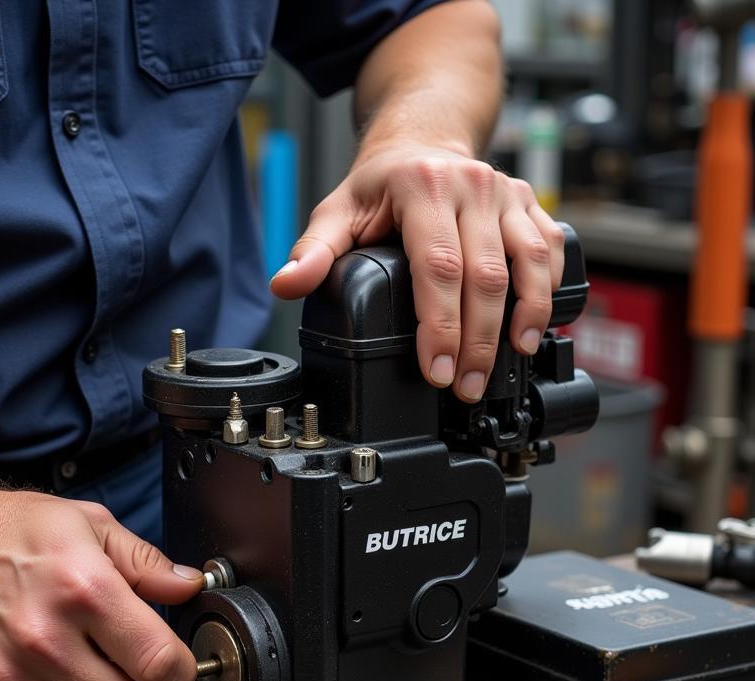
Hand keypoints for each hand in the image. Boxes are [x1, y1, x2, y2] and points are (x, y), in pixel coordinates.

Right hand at [0, 484, 202, 680]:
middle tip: (140, 678)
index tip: (176, 666)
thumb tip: (189, 588)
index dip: (181, 672)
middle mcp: (45, 639)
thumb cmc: (10, 531)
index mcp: (84, 589)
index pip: (159, 664)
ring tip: (94, 678)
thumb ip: (145, 562)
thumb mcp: (88, 524)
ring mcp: (8, 676)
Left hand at [269, 143, 564, 402]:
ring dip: (524, 319)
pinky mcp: (529, 203)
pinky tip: (537, 325)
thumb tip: (285, 285)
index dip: (441, 325)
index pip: (438, 268)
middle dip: (479, 340)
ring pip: (528, 262)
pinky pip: (550, 249)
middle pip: (485, 276)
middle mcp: (472, 186)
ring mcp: (506, 193)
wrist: (423, 138)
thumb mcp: (337, 212)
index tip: (437, 370)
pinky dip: (549, 290)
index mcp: (423, 187)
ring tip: (511, 362)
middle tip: (467, 386)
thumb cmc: (381, 184)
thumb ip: (313, 251)